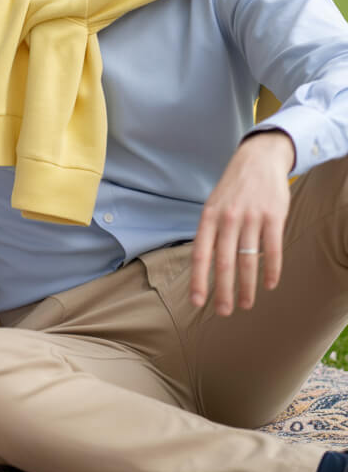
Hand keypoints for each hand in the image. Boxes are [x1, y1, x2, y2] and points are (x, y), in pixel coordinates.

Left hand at [190, 130, 294, 315]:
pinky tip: (270, 285)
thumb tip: (204, 267)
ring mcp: (251, 217)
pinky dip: (271, 270)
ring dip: (247, 286)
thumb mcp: (213, 205)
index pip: (200, 254)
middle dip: (223, 291)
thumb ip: (210, 233)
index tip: (197, 302)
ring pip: (248, 260)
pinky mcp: (274, 216)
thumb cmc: (232, 189)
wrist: (257, 159)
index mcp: (209, 217)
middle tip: (224, 312)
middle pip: (224, 262)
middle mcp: (228, 218)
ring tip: (245, 305)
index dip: (198, 280)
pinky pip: (272, 249)